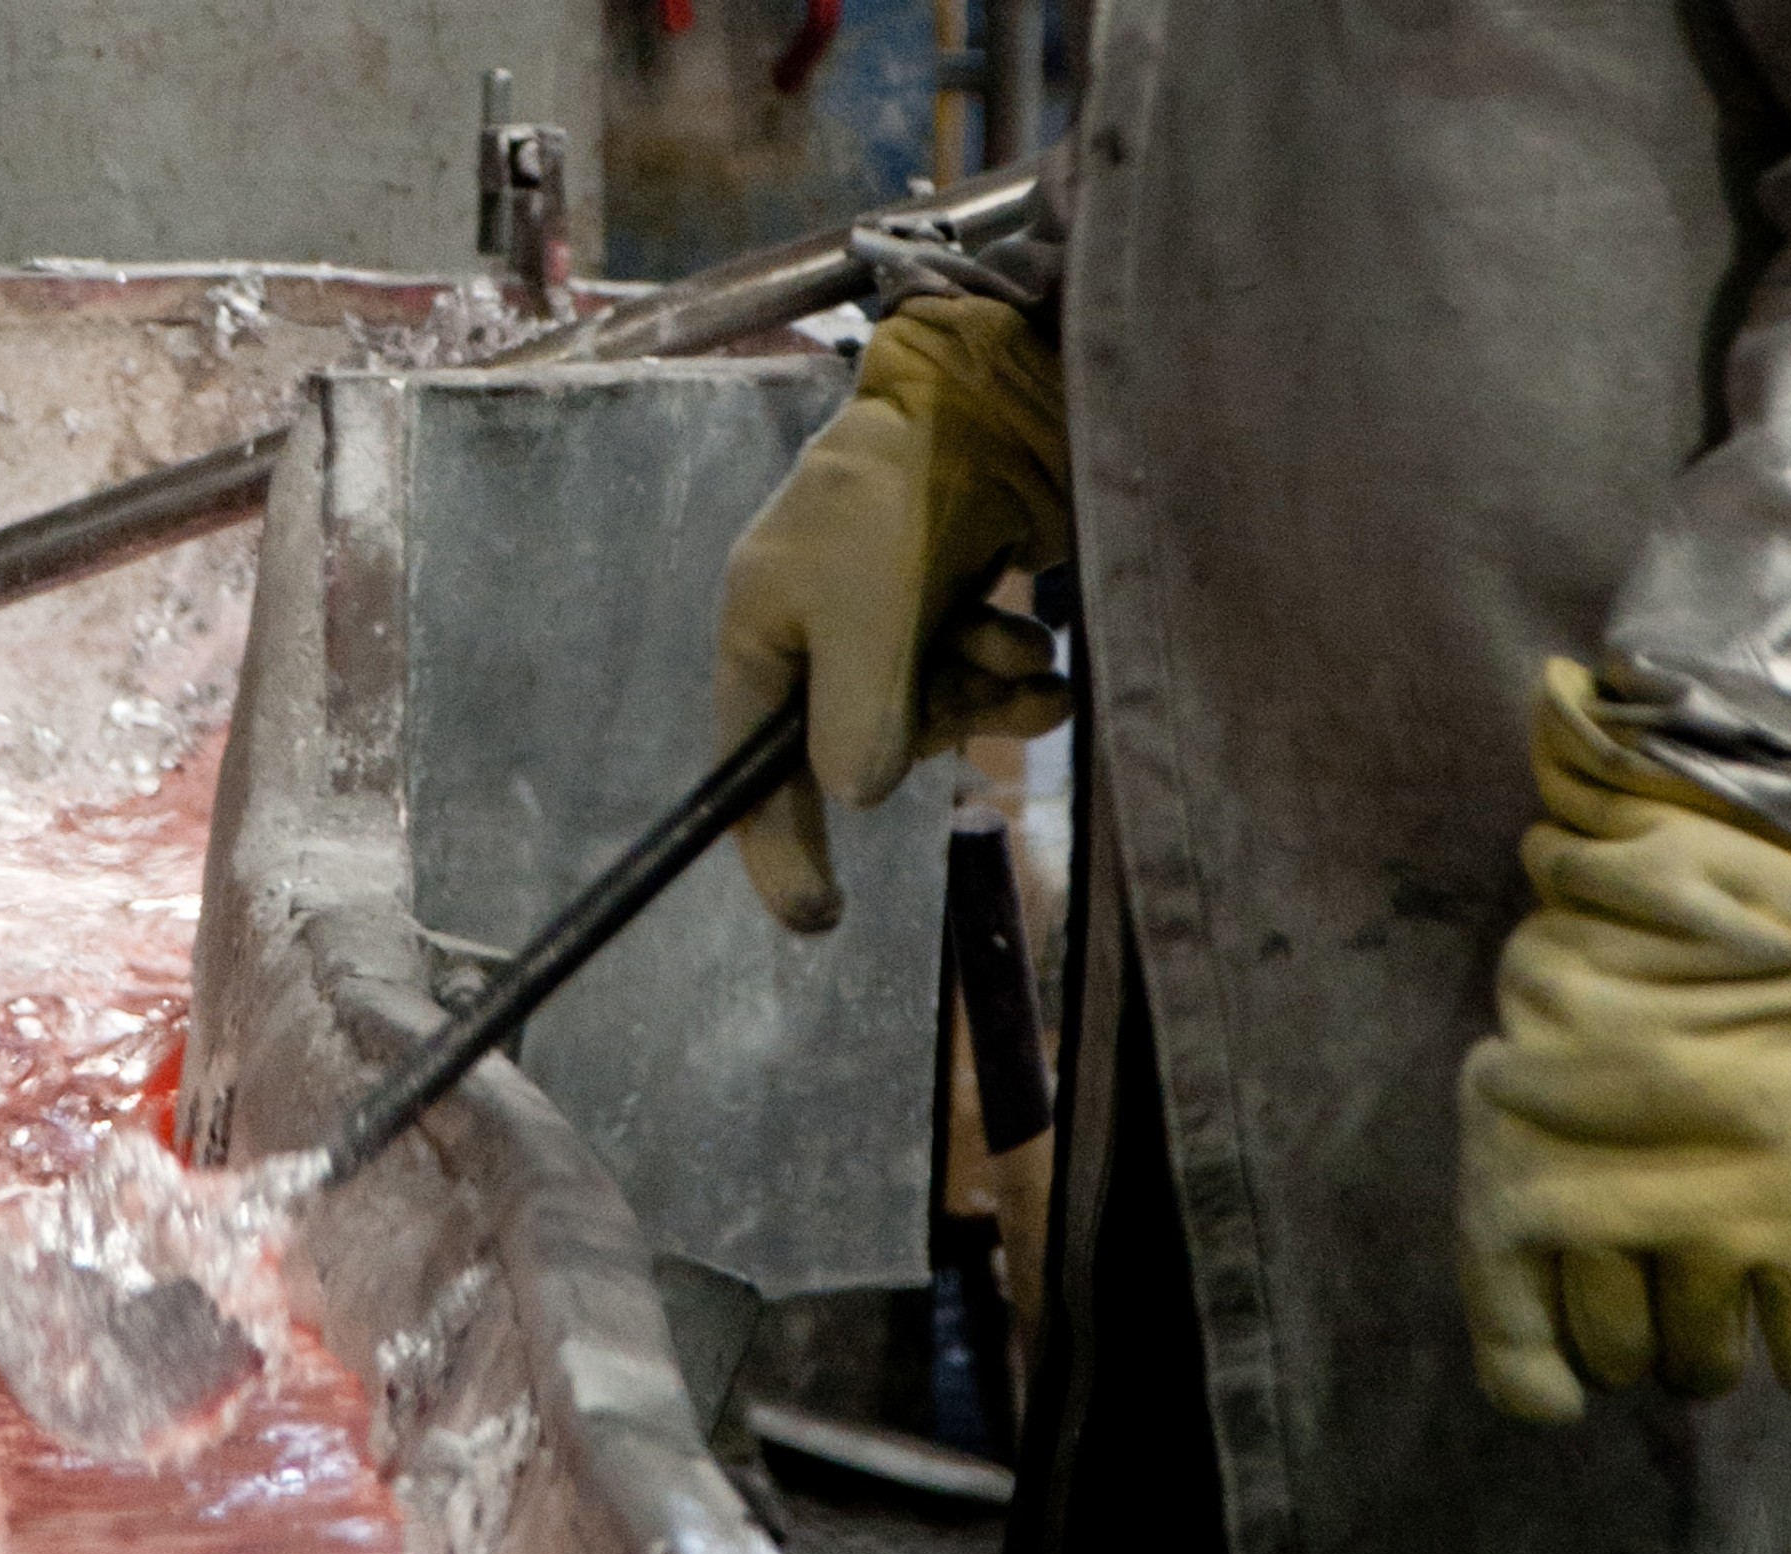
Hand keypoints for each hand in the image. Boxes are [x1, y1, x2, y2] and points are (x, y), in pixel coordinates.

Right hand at [716, 296, 1069, 931]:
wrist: (991, 397)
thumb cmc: (901, 496)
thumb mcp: (869, 611)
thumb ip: (858, 712)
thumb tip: (850, 800)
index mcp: (761, 631)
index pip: (751, 769)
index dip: (777, 847)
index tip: (817, 920)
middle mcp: (816, 632)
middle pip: (858, 746)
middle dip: (929, 728)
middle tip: (975, 698)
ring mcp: (885, 621)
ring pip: (931, 715)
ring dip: (984, 698)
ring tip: (1023, 653)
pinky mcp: (948, 607)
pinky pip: (973, 681)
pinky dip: (1009, 674)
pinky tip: (1039, 644)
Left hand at [1457, 660, 1790, 1422]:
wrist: (1689, 931)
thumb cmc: (1579, 1029)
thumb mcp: (1505, 1123)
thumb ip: (1515, 1247)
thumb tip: (1548, 1407)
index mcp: (1510, 1204)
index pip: (1519, 1354)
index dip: (1541, 1382)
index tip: (1566, 1391)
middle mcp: (1601, 1231)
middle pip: (1619, 1360)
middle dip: (1632, 1342)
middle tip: (1654, 1290)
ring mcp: (1706, 1232)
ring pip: (1702, 1365)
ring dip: (1705, 1351)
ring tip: (1716, 1299)